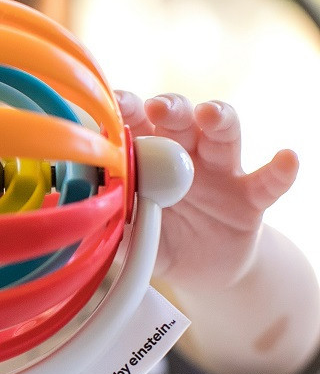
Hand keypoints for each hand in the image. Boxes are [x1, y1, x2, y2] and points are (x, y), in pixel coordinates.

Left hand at [116, 91, 298, 289]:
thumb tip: (86, 221)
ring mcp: (221, 173)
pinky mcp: (251, 198)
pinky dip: (280, 170)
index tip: (115, 102)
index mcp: (149, 160)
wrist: (203, 272)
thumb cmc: (160, 242)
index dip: (128, 111)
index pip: (137, 127)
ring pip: (223, 135)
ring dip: (219, 119)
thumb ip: (114, 228)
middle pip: (179, 120)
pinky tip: (287, 158)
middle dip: (169, 108)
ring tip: (210, 114)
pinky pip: (269, 181)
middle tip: (157, 107)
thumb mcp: (134, 240)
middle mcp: (185, 156)